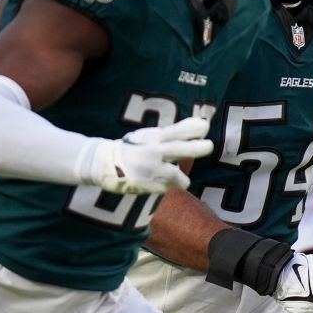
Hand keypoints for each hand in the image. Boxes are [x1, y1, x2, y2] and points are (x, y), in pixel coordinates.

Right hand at [85, 117, 211, 193]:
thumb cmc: (134, 147)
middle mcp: (152, 152)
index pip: (176, 131)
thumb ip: (175, 132)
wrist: (103, 164)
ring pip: (178, 176)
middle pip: (180, 150)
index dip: (192, 129)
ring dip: (180, 177)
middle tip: (209, 146)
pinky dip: (167, 185)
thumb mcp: (150, 135)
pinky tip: (158, 181)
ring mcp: (149, 170)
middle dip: (198, 148)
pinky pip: (167, 188)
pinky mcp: (146, 186)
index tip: (205, 126)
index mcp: (153, 138)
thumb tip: (203, 124)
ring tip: (175, 176)